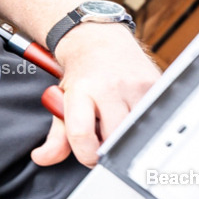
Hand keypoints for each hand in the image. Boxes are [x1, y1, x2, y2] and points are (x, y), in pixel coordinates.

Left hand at [31, 23, 159, 166]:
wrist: (97, 40)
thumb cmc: (80, 74)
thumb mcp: (62, 100)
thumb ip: (55, 135)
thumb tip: (42, 158)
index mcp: (81, 91)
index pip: (81, 134)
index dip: (86, 154)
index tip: (89, 156)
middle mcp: (109, 87)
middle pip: (114, 137)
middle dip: (109, 147)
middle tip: (103, 138)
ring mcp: (135, 85)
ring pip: (137, 132)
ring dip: (127, 136)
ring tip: (116, 122)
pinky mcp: (156, 85)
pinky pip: (154, 119)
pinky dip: (143, 124)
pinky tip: (132, 114)